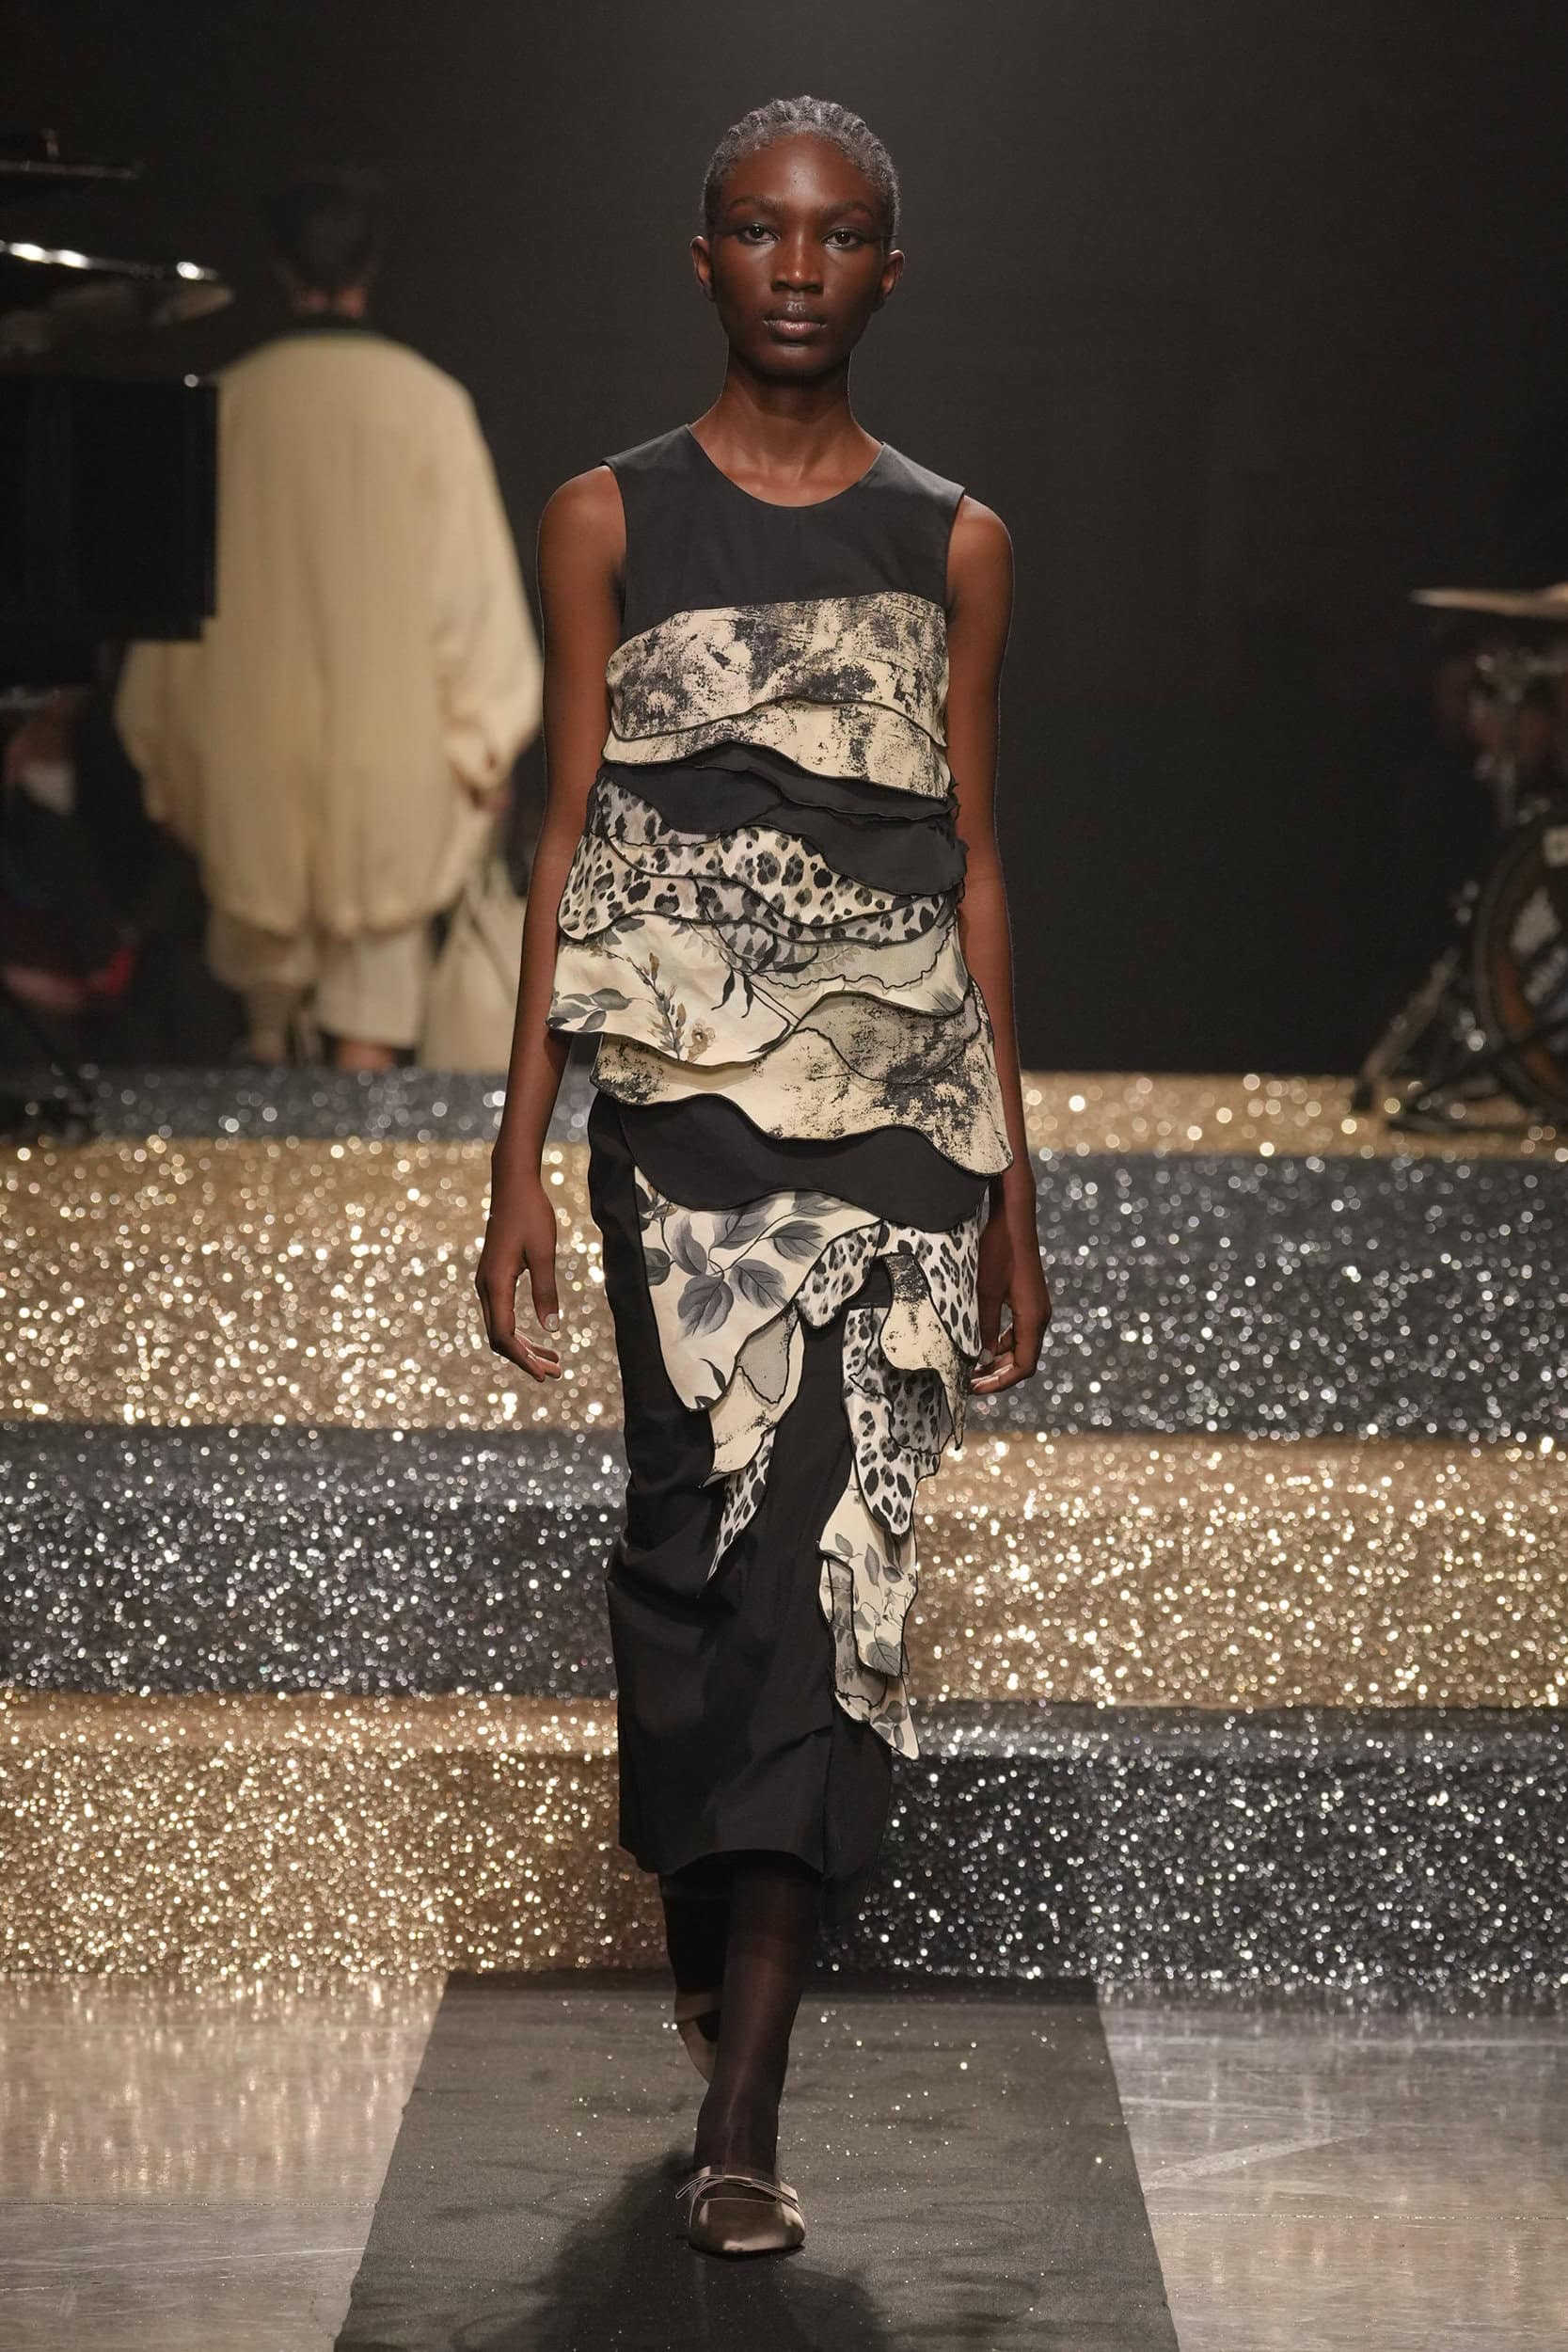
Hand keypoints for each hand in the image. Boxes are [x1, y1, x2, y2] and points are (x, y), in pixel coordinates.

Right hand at [474, 1170, 563, 1379]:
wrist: (513, 1186)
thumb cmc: (531, 1215)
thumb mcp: (545, 1253)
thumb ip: (546, 1291)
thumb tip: (552, 1329)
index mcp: (496, 1283)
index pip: (504, 1334)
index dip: (522, 1359)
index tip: (544, 1375)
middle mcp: (486, 1286)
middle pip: (500, 1337)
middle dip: (526, 1359)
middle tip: (556, 1373)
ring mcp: (488, 1282)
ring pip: (501, 1327)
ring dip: (525, 1347)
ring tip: (554, 1361)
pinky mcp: (494, 1277)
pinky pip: (503, 1314)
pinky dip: (521, 1330)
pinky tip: (541, 1336)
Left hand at [970, 1194, 1050, 1394]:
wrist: (1013, 1219)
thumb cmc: (999, 1252)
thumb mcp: (985, 1293)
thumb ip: (985, 1328)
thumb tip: (982, 1359)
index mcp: (1033, 1318)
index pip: (1024, 1366)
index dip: (1000, 1382)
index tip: (975, 1388)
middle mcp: (1039, 1316)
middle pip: (1024, 1360)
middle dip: (998, 1375)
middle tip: (970, 1383)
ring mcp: (1036, 1308)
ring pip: (1020, 1347)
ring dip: (998, 1360)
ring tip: (971, 1368)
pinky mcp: (1028, 1299)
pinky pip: (1018, 1331)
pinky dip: (1001, 1343)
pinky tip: (980, 1345)